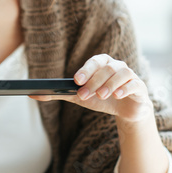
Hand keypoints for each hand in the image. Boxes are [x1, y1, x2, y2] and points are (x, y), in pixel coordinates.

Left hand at [30, 54, 153, 122]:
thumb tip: (32, 94)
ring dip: (109, 84)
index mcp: (101, 64)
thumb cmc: (101, 98)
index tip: (76, 80)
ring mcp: (129, 75)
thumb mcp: (79, 97)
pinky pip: (134, 83)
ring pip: (121, 73)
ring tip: (100, 96)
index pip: (94, 61)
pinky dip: (125, 88)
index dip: (85, 69)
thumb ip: (58, 94)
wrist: (125, 110)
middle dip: (94, 81)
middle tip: (84, 94)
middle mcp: (116, 66)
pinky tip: (117, 95)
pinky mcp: (139, 86)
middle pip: (106, 68)